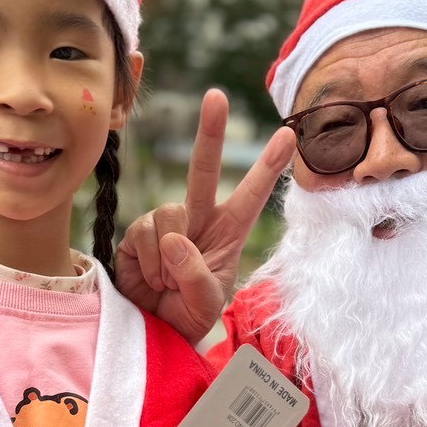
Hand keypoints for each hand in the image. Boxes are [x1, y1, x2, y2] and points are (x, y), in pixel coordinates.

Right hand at [114, 88, 293, 343]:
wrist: (154, 331)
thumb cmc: (188, 315)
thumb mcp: (205, 304)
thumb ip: (197, 276)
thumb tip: (174, 240)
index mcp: (228, 233)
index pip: (251, 197)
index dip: (268, 167)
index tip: (288, 135)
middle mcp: (198, 220)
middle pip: (203, 171)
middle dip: (211, 132)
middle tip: (216, 96)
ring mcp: (166, 224)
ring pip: (169, 215)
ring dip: (169, 260)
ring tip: (169, 283)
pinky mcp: (138, 234)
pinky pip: (144, 236)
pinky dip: (149, 264)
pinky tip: (150, 279)